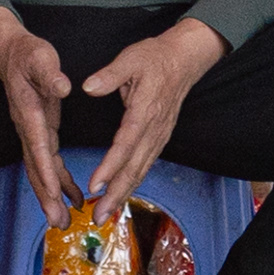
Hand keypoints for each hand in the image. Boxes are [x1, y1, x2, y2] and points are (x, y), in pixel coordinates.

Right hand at [0, 6, 73, 224]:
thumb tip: (64, 87)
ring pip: (39, 171)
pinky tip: (72, 197)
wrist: (10, 53)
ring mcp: (31, 133)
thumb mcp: (41, 57)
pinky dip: (58, 182)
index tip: (54, 193)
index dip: (46, 171)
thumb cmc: (28, 54)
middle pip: (35, 168)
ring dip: (50, 196)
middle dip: (45, 196)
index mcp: (30, 112)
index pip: (39, 146)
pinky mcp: (38, 133)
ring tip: (62, 220)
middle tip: (57, 221)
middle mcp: (27, 128)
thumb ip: (50, 74)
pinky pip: (47, 163)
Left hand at [80, 17, 224, 206]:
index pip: (126, 143)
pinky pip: (146, 165)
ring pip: (141, 171)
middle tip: (99, 216)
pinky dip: (133, 183)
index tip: (95, 185)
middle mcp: (154, 129)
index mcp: (145, 110)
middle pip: (135, 167)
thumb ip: (109, 75)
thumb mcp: (131, 58)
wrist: (185, 59)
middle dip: (116, 194)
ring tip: (106, 214)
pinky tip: (121, 195)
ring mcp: (159, 136)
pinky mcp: (160, 138)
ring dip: (123, 194)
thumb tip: (88, 87)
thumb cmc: (155, 58)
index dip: (110, 166)